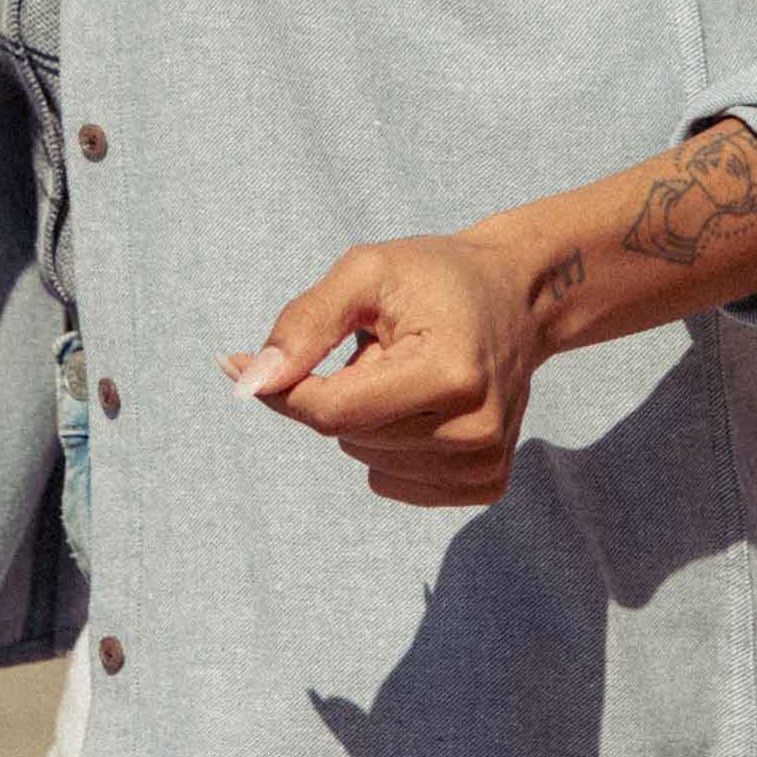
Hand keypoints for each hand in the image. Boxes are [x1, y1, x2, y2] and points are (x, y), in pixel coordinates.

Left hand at [218, 231, 547, 507]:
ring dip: (369, 417)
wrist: (516, 295)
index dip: (283, 390)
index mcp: (451, 373)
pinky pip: (391, 483)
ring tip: (408, 371)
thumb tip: (249, 384)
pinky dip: (388, 446)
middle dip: (343, 390)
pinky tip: (421, 405)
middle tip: (384, 347)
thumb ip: (305, 324)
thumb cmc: (435, 277)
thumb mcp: (366, 273)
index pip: (332, 412)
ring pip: (366, 461)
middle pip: (346, 437)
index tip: (240, 362)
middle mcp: (476, 429)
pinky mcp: (488, 482)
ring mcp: (486, 462)